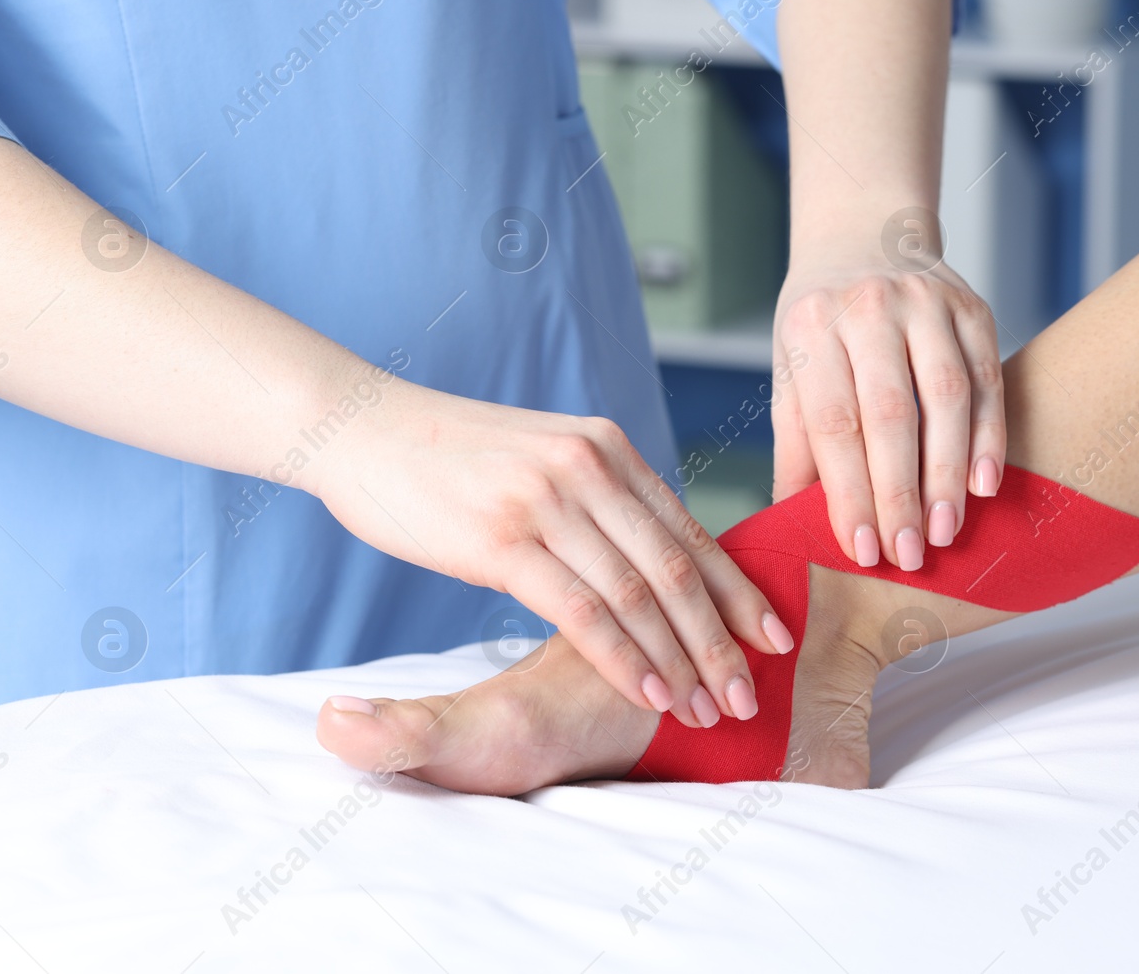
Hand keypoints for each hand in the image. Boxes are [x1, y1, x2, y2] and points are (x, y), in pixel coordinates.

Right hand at [308, 376, 787, 728]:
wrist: (362, 429)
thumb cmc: (450, 461)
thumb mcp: (541, 464)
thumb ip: (596, 506)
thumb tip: (646, 571)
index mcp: (608, 449)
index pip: (691, 532)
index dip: (739, 593)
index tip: (776, 639)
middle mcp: (589, 468)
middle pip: (677, 568)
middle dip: (721, 639)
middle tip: (749, 694)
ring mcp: (547, 501)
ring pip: (638, 594)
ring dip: (680, 660)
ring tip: (708, 709)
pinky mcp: (501, 539)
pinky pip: (581, 610)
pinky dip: (624, 658)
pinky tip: (649, 693)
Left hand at [771, 244, 1004, 570]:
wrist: (864, 236)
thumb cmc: (821, 322)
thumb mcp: (790, 369)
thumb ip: (795, 444)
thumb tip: (788, 525)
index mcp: (813, 326)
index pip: (833, 422)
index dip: (848, 492)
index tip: (862, 550)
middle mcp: (869, 308)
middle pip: (890, 413)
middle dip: (900, 493)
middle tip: (908, 554)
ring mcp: (926, 303)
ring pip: (947, 398)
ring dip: (948, 473)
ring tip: (945, 531)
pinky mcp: (973, 307)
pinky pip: (989, 379)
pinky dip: (990, 436)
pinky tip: (984, 485)